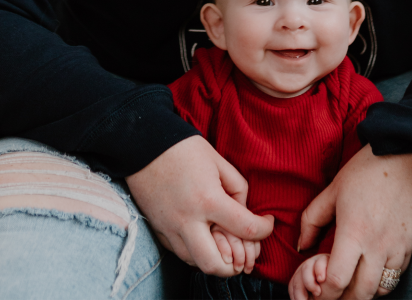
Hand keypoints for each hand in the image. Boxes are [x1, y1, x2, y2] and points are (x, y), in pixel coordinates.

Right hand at [125, 136, 274, 276]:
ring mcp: (169, 228)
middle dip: (234, 266)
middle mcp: (187, 221)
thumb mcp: (219, 162)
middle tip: (243, 251)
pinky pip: (179, 252)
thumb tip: (244, 211)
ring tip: (223, 244)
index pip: (245, 229)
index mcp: (208, 200)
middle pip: (215, 264)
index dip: (264, 229)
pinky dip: (195, 251)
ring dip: (213, 259)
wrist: (144, 144)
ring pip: (194, 263)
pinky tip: (203, 237)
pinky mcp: (158, 229)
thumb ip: (238, 189)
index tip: (267, 222)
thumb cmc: (184, 149)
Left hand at [297, 145, 411, 299]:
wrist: (411, 155)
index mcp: (354, 232)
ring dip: (362, 294)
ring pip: (379, 290)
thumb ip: (312, 219)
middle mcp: (377, 246)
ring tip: (348, 288)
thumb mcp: (333, 189)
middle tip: (329, 296)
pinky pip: (395, 277)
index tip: (315, 292)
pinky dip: (380, 283)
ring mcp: (397, 248)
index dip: (323, 294)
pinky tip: (368, 274)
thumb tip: (302, 245)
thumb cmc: (368, 169)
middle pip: (359, 294)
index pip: (336, 280)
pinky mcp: (411, 246)